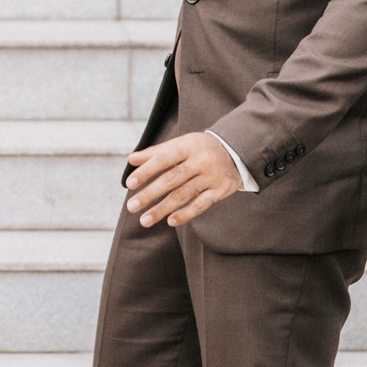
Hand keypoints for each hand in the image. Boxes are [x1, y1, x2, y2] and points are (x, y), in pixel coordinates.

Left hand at [124, 131, 241, 227]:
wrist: (237, 151)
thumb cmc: (200, 148)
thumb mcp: (181, 144)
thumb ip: (156, 152)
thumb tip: (131, 160)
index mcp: (188, 146)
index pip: (164, 158)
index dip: (147, 171)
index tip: (129, 184)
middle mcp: (201, 161)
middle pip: (172, 179)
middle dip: (150, 194)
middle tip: (131, 207)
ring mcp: (212, 177)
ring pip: (184, 195)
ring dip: (163, 209)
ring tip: (145, 220)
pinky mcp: (220, 190)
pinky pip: (202, 205)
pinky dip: (186, 214)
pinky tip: (170, 221)